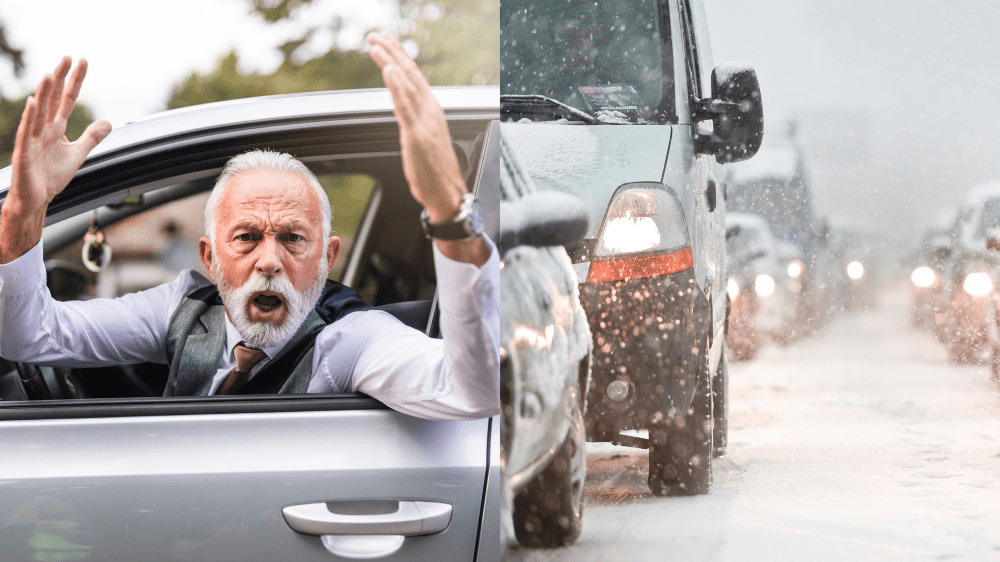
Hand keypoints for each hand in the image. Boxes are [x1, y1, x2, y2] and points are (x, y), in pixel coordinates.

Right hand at [0, 57, 110, 262]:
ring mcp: (32, 138)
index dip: (75, 81)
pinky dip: (30, 117)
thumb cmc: (51, 176)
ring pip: (39, 111)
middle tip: (68, 57)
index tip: (82, 62)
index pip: (67, 99)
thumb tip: (108, 122)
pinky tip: (34, 102)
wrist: (36, 199)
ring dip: (44, 93)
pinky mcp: (24, 152)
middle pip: (53, 99)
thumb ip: (91, 138)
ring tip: (50, 74)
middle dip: (60, 78)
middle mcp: (43, 128)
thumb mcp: (78, 154)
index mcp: (55, 127)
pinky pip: (26, 132)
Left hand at [366, 32, 466, 223]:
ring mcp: (424, 121)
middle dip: (392, 51)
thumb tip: (403, 112)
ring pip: (406, 84)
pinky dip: (397, 85)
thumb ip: (413, 122)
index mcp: (431, 111)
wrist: (448, 195)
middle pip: (410, 74)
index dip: (399, 58)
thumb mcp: (423, 141)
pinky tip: (389, 70)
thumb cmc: (435, 174)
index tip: (386, 42)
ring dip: (391, 61)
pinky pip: (405, 105)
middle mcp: (430, 111)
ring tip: (377, 44)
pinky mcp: (417, 134)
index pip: (414, 78)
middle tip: (376, 34)